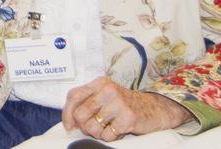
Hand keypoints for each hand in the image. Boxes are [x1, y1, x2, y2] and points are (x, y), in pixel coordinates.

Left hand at [62, 77, 191, 140]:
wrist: (154, 108)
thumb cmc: (125, 104)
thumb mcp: (105, 96)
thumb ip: (88, 102)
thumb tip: (70, 121)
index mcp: (100, 83)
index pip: (74, 96)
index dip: (67, 113)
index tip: (69, 125)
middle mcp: (108, 90)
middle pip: (81, 113)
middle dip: (83, 126)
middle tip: (93, 129)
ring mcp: (119, 103)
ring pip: (92, 126)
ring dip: (98, 133)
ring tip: (107, 128)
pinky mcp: (128, 117)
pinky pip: (107, 135)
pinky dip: (110, 137)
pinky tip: (118, 130)